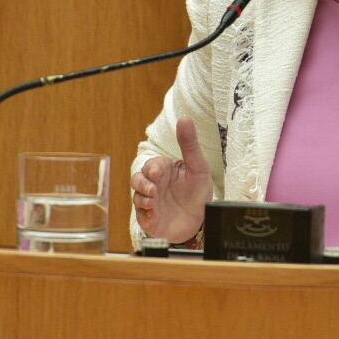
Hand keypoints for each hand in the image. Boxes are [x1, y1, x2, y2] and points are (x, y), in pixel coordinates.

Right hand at [131, 117, 212, 242]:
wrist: (201, 220)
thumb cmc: (199, 191)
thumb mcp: (199, 167)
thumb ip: (190, 144)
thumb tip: (184, 118)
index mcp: (164, 171)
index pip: (151, 165)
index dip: (152, 168)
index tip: (157, 173)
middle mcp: (154, 185)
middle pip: (137, 179)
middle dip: (142, 184)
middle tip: (153, 189)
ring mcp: (150, 202)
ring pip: (136, 196)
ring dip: (142, 198)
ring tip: (154, 202)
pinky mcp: (149, 218)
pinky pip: (141, 215)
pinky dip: (146, 214)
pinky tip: (154, 213)